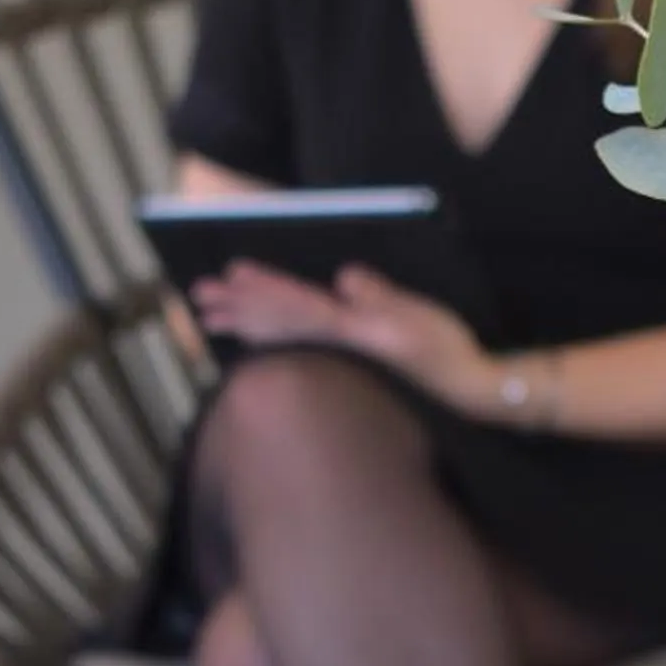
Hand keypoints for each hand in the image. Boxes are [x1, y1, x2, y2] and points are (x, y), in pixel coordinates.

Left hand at [193, 263, 492, 412]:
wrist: (466, 391)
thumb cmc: (448, 352)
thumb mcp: (422, 319)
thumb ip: (383, 298)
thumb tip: (346, 276)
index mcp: (352, 328)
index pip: (299, 303)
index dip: (265, 287)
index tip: (231, 273)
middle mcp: (339, 343)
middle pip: (279, 323)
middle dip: (239, 307)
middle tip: (199, 296)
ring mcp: (341, 356)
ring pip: (282, 337)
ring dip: (246, 324)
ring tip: (212, 318)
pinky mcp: (349, 360)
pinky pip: (297, 347)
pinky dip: (271, 340)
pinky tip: (254, 338)